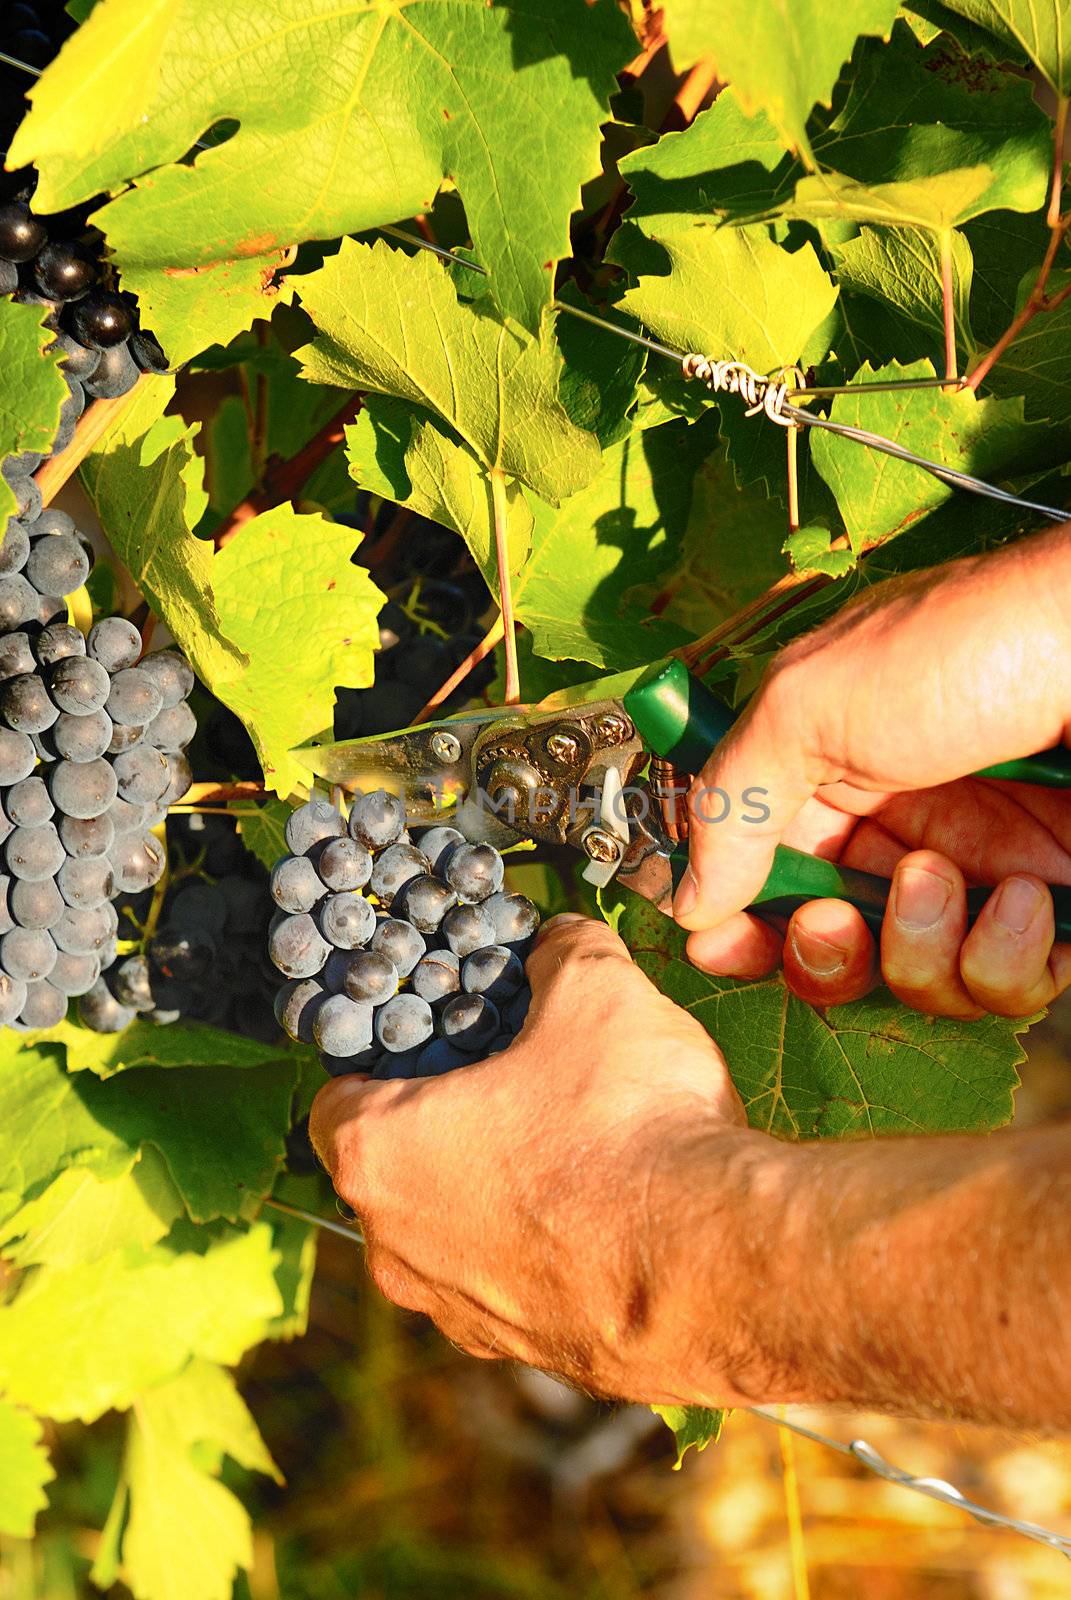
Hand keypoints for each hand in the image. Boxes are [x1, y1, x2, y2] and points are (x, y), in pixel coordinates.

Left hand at [309, 914, 755, 1405]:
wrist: (718, 1268)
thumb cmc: (628, 1125)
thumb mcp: (596, 992)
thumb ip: (564, 952)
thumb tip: (563, 942)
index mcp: (379, 1155)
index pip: (335, 1101)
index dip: (381, 1060)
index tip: (432, 1039)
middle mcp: (398, 1250)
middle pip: (394, 1171)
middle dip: (446, 1124)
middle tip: (514, 1081)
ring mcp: (463, 1317)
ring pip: (456, 1237)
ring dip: (498, 1193)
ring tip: (576, 1146)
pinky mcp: (534, 1357)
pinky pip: (520, 1286)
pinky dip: (550, 1249)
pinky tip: (615, 1213)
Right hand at [674, 527, 1070, 1016]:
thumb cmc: (970, 648)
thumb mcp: (812, 705)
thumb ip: (734, 804)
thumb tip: (687, 898)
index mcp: (829, 769)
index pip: (761, 870)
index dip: (737, 920)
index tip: (721, 944)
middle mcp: (899, 824)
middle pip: (828, 943)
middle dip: (822, 951)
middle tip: (836, 921)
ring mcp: (977, 870)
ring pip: (911, 977)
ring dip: (918, 947)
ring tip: (948, 878)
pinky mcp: (1050, 910)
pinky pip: (1002, 984)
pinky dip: (1005, 957)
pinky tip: (1029, 897)